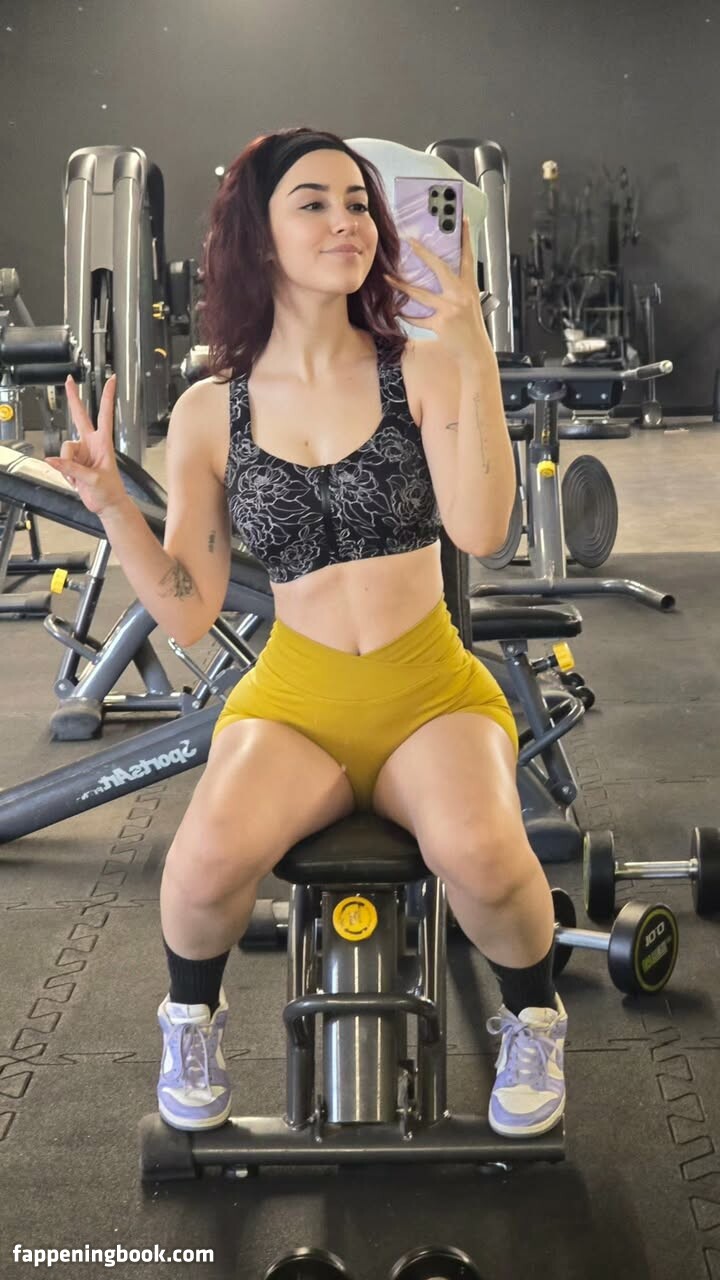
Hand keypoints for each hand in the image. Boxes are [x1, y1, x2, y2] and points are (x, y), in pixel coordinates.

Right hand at [44, 374, 127, 516]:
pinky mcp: (73, 461)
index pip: (105, 415)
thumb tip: (53, 460)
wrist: (108, 505)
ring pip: (64, 447)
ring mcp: (82, 452)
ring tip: (78, 477)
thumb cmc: (110, 491)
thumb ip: (72, 469)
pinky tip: (74, 479)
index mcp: (104, 443)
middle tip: (69, 380)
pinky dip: (64, 471)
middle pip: (80, 417)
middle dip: (73, 398)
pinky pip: (61, 460)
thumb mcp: (93, 480)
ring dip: (67, 464)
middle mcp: (92, 443)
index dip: (107, 397)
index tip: (111, 380)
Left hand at [383, 215, 492, 361]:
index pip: (468, 256)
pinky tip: (397, 310)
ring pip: (421, 294)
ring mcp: (450, 309)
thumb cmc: (471, 328)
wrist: (475, 352)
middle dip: (423, 254)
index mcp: (469, 287)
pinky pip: (418, 318)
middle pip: (440, 268)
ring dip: (402, 286)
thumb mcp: (470, 303)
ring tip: (388, 277)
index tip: (460, 218)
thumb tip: (440, 275)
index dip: (465, 237)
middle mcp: (460, 295)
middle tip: (409, 241)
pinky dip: (407, 314)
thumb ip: (457, 288)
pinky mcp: (441, 324)